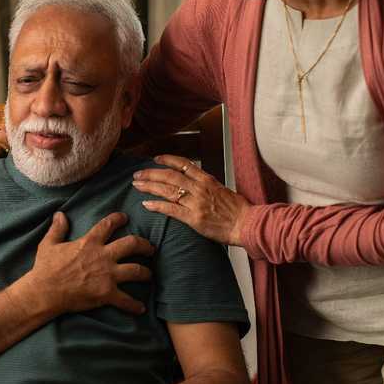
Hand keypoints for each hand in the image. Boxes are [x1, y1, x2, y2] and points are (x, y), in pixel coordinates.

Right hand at [18, 212, 153, 316]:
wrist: (45, 291)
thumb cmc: (46, 268)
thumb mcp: (49, 244)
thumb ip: (58, 229)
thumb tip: (60, 214)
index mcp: (89, 243)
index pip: (108, 225)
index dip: (118, 219)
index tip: (124, 218)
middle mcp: (103, 256)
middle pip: (132, 244)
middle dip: (144, 245)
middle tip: (150, 248)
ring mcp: (107, 275)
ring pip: (136, 271)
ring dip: (145, 273)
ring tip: (149, 274)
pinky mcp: (107, 294)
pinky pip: (126, 300)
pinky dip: (134, 305)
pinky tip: (141, 308)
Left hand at [132, 155, 251, 245]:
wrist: (247, 224)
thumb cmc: (238, 210)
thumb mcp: (222, 190)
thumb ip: (206, 185)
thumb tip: (195, 182)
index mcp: (207, 179)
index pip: (183, 164)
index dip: (167, 160)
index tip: (155, 159)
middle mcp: (199, 188)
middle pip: (170, 176)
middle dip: (151, 173)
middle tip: (138, 175)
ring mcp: (196, 202)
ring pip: (167, 190)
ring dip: (149, 187)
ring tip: (137, 185)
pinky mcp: (193, 218)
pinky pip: (170, 209)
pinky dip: (157, 206)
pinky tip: (146, 204)